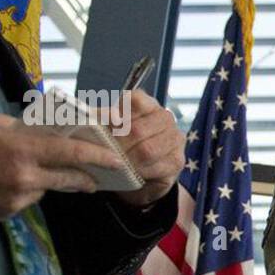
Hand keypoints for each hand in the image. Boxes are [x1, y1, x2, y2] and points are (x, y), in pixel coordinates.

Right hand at [0, 104, 126, 221]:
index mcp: (23, 149)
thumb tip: (35, 128)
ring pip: (45, 189)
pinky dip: (23, 191)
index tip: (117, 161)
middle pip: (68, 179)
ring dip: (46, 182)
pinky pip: (25, 200)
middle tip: (94, 178)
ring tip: (32, 170)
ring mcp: (15, 198)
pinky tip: (7, 182)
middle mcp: (25, 177)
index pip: (72, 154)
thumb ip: (16, 125)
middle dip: (85, 179)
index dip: (98, 158)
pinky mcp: (5, 213)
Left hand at [109, 89, 184, 207]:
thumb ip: (101, 121)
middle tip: (107, 154)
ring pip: (147, 150)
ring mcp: (175, 138)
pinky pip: (156, 167)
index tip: (106, 128)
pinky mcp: (177, 160)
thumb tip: (96, 118)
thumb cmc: (121, 146)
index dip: (117, 114)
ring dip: (129, 161)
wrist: (139, 174)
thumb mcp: (107, 130)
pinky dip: (141, 172)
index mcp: (146, 104)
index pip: (134, 100)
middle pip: (138, 129)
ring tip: (119, 165)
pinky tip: (134, 173)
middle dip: (118, 145)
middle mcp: (164, 117)